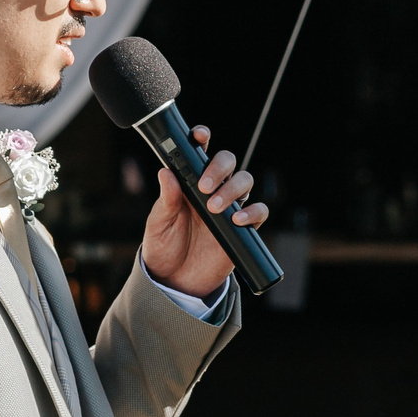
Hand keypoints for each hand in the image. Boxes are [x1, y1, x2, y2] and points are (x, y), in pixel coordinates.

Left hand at [139, 123, 271, 299]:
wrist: (176, 281)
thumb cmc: (164, 247)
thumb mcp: (158, 223)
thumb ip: (165, 199)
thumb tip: (165, 172)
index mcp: (189, 183)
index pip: (199, 153)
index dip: (202, 139)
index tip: (199, 136)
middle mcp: (212, 190)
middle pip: (228, 161)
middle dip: (219, 167)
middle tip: (204, 186)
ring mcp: (229, 207)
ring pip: (245, 181)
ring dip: (232, 189)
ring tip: (214, 207)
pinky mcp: (243, 228)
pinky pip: (258, 211)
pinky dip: (252, 212)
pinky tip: (236, 219)